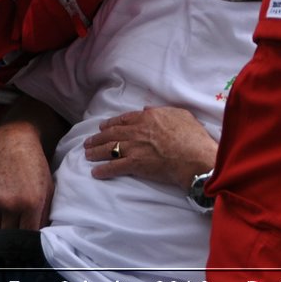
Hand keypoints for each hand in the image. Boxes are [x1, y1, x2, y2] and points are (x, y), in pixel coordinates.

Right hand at [0, 119, 54, 230]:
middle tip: (18, 232)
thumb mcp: (48, 187)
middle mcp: (11, 204)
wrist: (13, 142)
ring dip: (0, 229)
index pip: (28, 235)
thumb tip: (40, 233)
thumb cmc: (34, 164)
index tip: (29, 238)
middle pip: (9, 236)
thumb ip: (44, 212)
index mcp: (31, 203)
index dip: (29, 238)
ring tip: (8, 222)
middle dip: (14, 236)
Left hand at [83, 107, 216, 188]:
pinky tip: (95, 172)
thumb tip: (147, 109)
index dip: (111, 123)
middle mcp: (136, 131)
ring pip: (109, 148)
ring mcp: (134, 147)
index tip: (103, 127)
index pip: (124, 119)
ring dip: (96, 152)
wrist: (193, 156)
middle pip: (111, 133)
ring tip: (87, 155)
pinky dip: (103, 170)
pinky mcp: (134, 164)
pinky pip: (114, 167)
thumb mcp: (180, 114)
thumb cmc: (192, 136)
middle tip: (88, 142)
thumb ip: (163, 111)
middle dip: (98, 138)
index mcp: (148, 117)